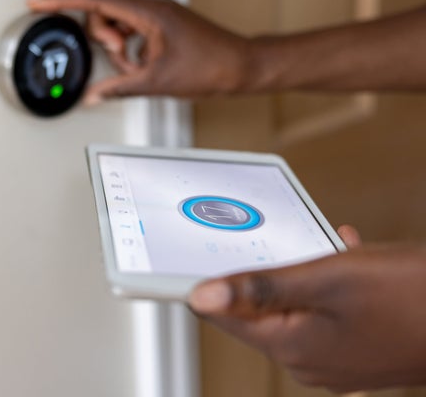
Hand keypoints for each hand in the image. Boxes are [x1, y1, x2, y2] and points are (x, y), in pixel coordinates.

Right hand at [27, 0, 249, 103]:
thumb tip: (92, 96)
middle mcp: (150, 4)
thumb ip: (118, 88)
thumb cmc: (210, 66)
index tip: (37, 1)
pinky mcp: (158, 21)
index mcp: (148, 12)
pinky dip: (125, 44)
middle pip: (101, 4)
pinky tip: (139, 62)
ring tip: (134, 64)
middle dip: (98, 32)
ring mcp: (154, 11)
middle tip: (118, 56)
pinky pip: (127, 25)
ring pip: (114, 16)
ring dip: (114, 42)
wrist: (240, 65)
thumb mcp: (156, 82)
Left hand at [189, 225, 425, 392]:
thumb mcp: (328, 279)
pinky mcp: (356, 353)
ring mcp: (334, 362)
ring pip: (295, 306)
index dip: (210, 282)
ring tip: (326, 248)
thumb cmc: (411, 295)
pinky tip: (348, 257)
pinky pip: (324, 313)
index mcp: (291, 348)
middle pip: (259, 310)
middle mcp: (307, 363)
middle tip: (281, 240)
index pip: (225, 316)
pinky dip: (328, 285)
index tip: (199, 254)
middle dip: (268, 272)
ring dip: (302, 274)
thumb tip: (200, 297)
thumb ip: (261, 287)